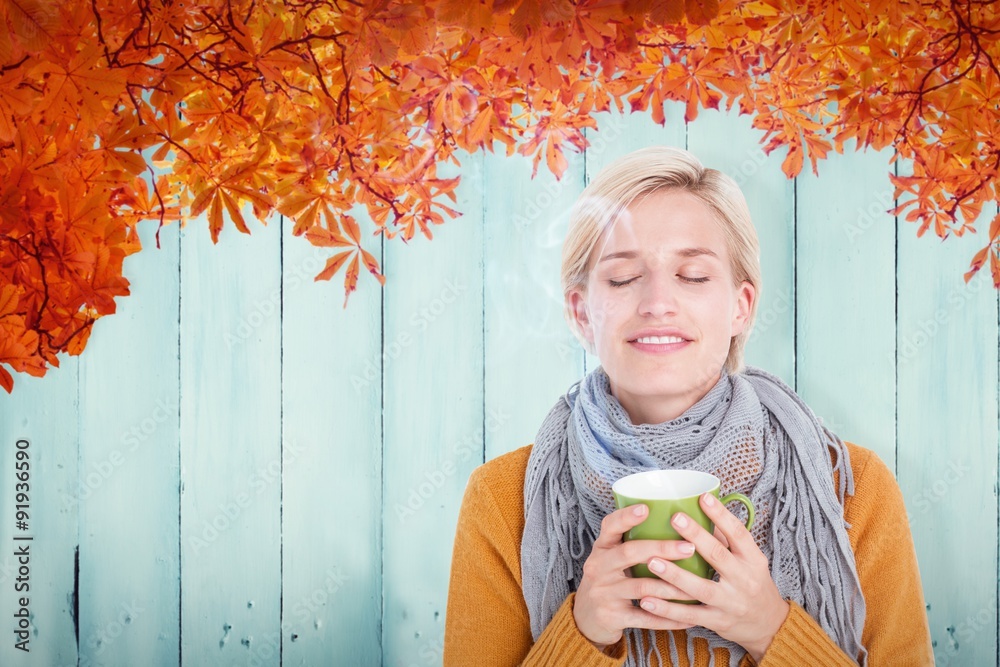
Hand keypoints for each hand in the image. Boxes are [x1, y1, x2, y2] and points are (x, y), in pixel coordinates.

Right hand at [572, 503, 697, 649]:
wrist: (586, 618)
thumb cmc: (609, 580)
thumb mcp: (611, 558)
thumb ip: (632, 543)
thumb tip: (676, 523)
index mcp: (601, 548)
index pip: (610, 526)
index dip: (626, 517)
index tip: (646, 508)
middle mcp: (598, 567)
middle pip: (629, 553)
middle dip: (662, 549)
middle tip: (689, 547)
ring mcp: (603, 593)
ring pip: (642, 587)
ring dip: (671, 587)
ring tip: (695, 585)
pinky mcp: (611, 616)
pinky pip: (645, 618)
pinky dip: (669, 619)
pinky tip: (690, 618)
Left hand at [637, 492, 789, 661]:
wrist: (769, 625)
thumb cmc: (754, 584)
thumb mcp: (750, 561)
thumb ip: (728, 539)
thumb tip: (704, 509)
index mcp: (753, 560)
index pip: (739, 533)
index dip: (721, 515)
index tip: (703, 497)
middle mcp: (743, 580)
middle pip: (718, 555)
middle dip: (696, 536)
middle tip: (675, 518)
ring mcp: (730, 603)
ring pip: (700, 588)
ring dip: (675, 575)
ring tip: (652, 561)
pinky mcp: (717, 621)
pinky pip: (689, 616)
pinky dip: (667, 610)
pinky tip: (646, 601)